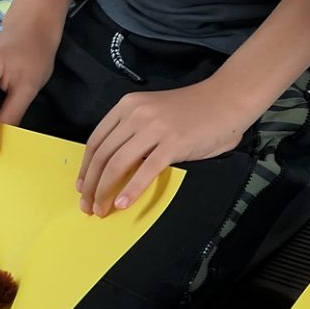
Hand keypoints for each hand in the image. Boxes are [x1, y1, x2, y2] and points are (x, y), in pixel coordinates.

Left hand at [77, 74, 265, 214]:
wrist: (227, 99)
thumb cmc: (195, 110)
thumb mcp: (154, 114)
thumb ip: (134, 134)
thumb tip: (114, 168)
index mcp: (128, 106)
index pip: (96, 141)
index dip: (85, 168)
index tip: (82, 186)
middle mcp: (137, 114)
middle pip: (102, 156)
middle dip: (90, 185)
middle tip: (87, 205)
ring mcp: (155, 128)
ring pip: (117, 165)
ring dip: (104, 191)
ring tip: (101, 209)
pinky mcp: (173, 143)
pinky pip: (145, 171)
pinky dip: (131, 190)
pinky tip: (123, 203)